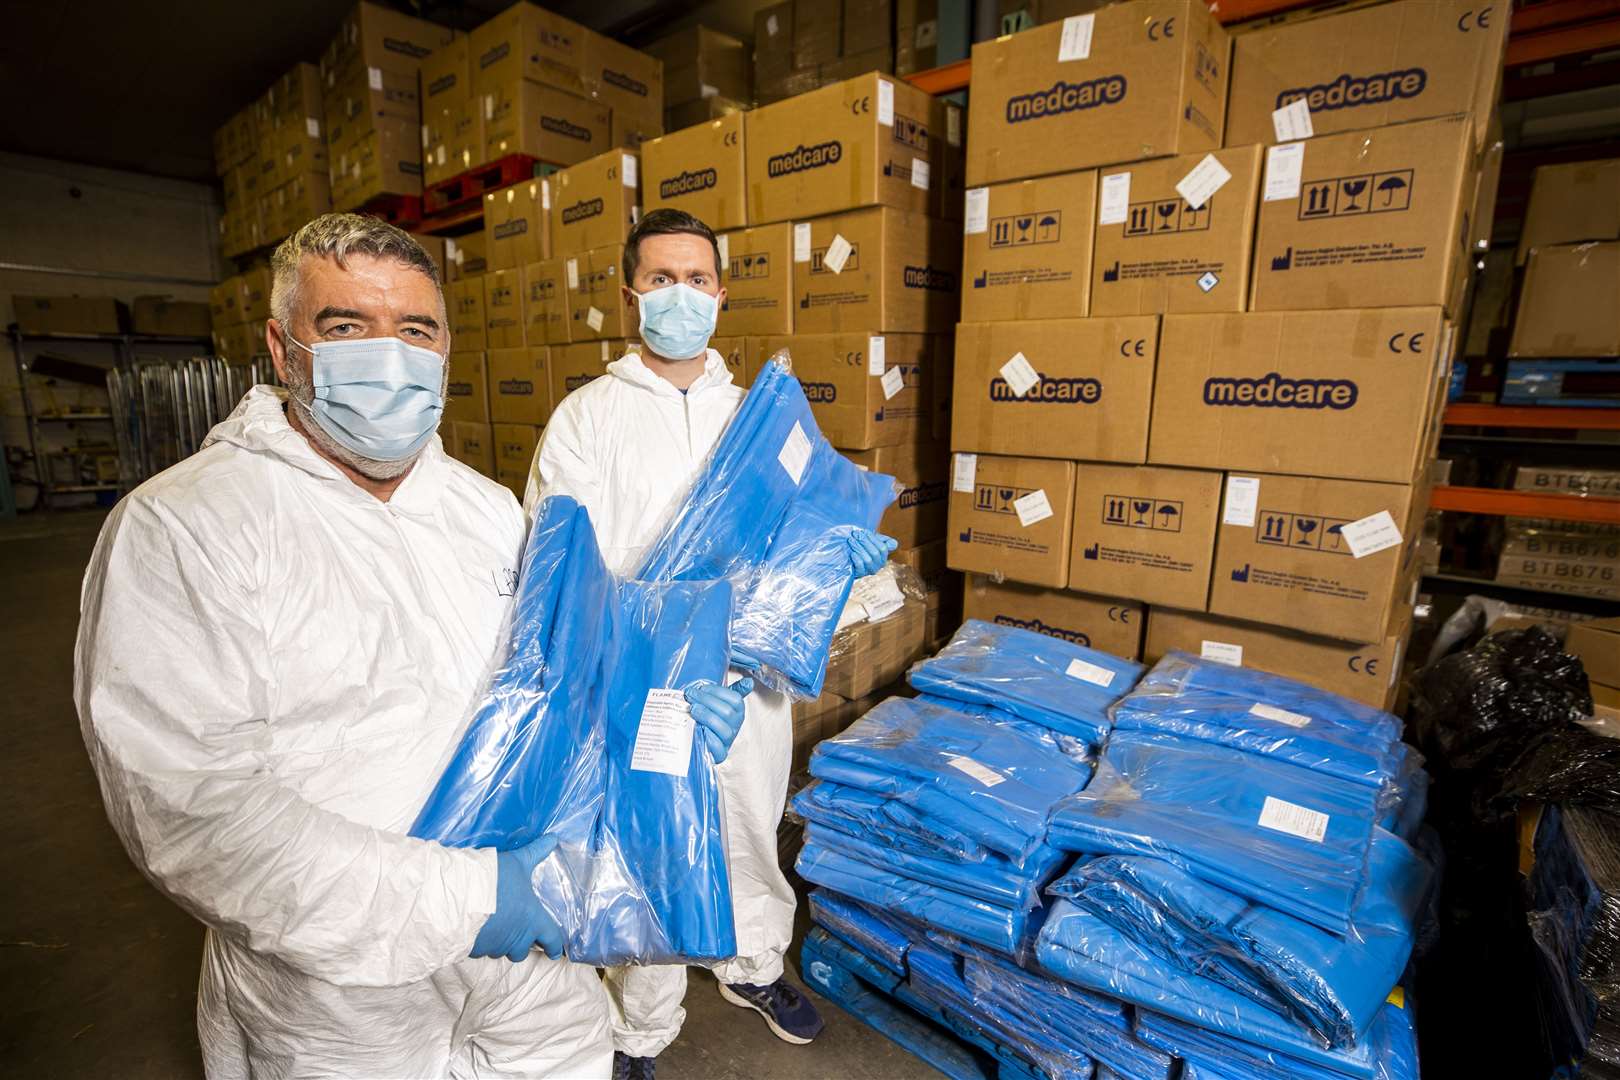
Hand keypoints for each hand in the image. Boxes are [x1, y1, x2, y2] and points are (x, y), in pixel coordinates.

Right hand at [470, 833, 565, 961]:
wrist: (460, 896)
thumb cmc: (495, 879)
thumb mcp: (518, 862)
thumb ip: (536, 852)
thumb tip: (553, 837)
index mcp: (533, 920)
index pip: (551, 939)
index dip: (554, 946)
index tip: (555, 952)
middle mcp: (517, 938)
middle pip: (522, 951)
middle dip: (521, 944)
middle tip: (517, 932)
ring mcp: (495, 946)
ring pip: (501, 951)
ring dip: (500, 942)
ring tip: (494, 926)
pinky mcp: (475, 949)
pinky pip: (481, 950)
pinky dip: (481, 941)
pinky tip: (477, 927)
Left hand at [687, 677, 754, 763]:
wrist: (702, 740)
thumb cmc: (711, 717)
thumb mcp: (721, 701)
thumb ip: (734, 690)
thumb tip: (749, 682)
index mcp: (738, 711)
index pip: (735, 699)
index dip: (717, 692)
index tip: (701, 688)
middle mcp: (735, 726)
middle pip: (728, 713)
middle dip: (707, 701)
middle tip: (691, 696)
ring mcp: (728, 740)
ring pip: (724, 730)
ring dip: (707, 717)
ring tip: (693, 710)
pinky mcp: (720, 754)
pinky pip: (718, 749)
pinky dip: (710, 739)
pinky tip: (700, 730)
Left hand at [847, 529, 897, 577]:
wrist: (851, 557)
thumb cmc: (864, 547)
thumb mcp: (874, 541)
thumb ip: (884, 540)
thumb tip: (893, 544)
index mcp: (884, 556)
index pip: (883, 548)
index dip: (873, 539)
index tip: (864, 531)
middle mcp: (879, 564)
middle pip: (875, 553)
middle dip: (864, 541)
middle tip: (855, 534)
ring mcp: (870, 570)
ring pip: (868, 560)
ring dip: (858, 548)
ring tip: (851, 540)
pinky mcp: (861, 574)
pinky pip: (860, 567)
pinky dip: (856, 559)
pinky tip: (852, 553)